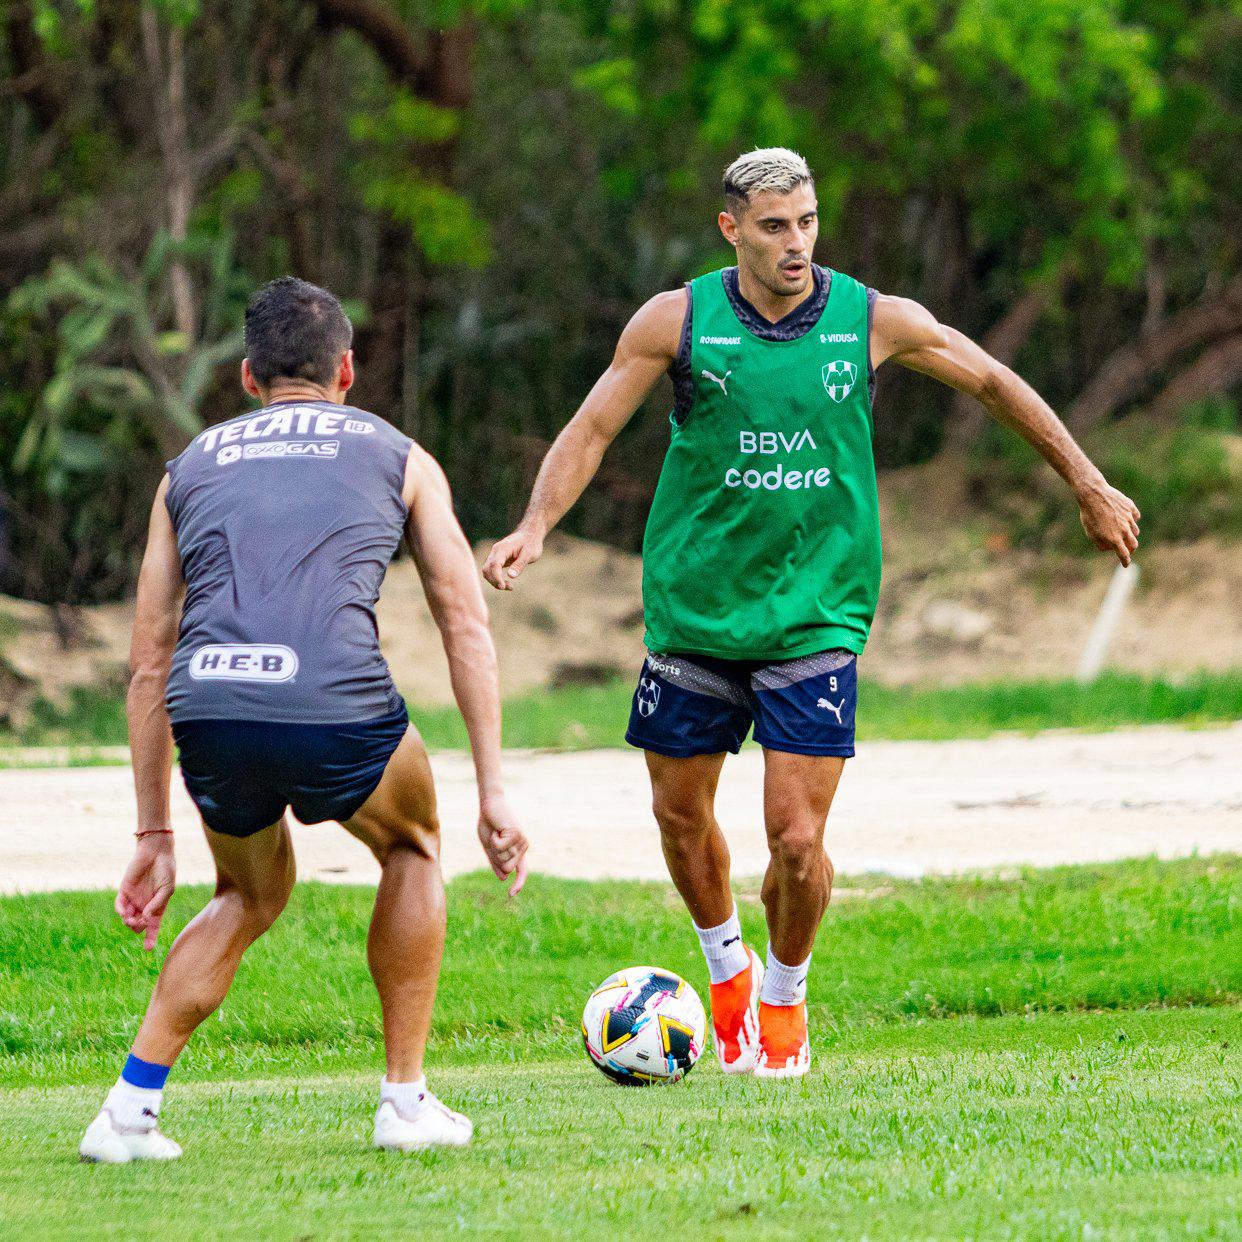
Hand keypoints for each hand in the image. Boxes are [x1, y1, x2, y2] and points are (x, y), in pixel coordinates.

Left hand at [115, 834, 175, 950]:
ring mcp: (134, 899)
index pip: (153, 927)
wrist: (156, 852)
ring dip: (128, 922)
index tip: (148, 949)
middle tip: (139, 922)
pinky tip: (124, 912)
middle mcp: (145, 906)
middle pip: (138, 925)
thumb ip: (157, 904)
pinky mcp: (124, 891)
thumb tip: (146, 918)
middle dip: (137, 928)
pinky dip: (120, 911)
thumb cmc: (166, 870)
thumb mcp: (167, 889)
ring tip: (131, 919)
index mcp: (157, 907)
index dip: (151, 938)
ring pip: (127, 919)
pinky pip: (119, 906)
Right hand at [477, 793, 528, 895]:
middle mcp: (522, 847)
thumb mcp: (489, 848)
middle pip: (506, 867)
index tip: (511, 894)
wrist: (489, 807)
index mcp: (517, 852)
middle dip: (495, 857)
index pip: (521, 871)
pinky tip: (498, 829)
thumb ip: (495, 862)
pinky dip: (494, 839)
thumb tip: (504, 877)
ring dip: (494, 847)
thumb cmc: (489, 825)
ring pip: (503, 858)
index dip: (518, 883)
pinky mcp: (517, 834)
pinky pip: (501, 847)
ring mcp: (521, 841)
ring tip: (496, 833)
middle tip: (494, 841)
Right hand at [482, 527, 543, 590]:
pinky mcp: (497, 560)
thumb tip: (511, 576)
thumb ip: (519, 564)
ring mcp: (494, 555)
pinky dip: (496, 579)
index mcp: (502, 548)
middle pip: (487, 569)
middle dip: (495, 581)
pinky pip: (491, 571)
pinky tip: (506, 584)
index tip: (503, 586)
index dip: (496, 577)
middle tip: (510, 587)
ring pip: (487, 571)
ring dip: (495, 581)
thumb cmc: (531, 543)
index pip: (494, 565)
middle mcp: (495, 551)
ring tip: (510, 587)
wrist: (530, 534)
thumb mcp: (529, 554)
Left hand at [1077, 481, 1140, 565]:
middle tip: (1127, 549)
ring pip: (1135, 531)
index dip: (1125, 561)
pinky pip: (1135, 517)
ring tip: (1123, 532)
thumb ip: (1101, 544)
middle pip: (1134, 544)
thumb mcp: (1091, 534)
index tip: (1126, 564)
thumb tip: (1111, 548)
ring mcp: (1129, 518)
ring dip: (1130, 534)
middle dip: (1131, 548)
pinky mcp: (1131, 508)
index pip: (1124, 554)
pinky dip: (1132, 520)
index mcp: (1114, 539)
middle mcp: (1124, 530)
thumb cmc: (1089, 515)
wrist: (1093, 494)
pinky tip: (1125, 518)